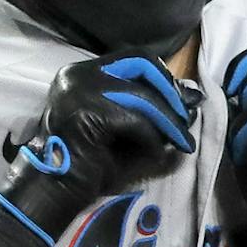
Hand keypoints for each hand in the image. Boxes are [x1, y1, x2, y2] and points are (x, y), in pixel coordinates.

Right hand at [0, 51, 200, 242]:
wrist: (54, 189)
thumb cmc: (88, 162)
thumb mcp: (124, 127)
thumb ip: (151, 109)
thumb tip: (192, 96)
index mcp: (81, 73)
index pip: (133, 57)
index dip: (162, 76)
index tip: (179, 101)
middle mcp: (78, 74)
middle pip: (142, 64)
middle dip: (170, 92)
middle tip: (185, 119)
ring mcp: (79, 90)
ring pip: (142, 96)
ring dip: (169, 120)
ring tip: (182, 141)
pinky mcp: (86, 112)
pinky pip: (136, 120)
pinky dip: (152, 139)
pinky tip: (157, 154)